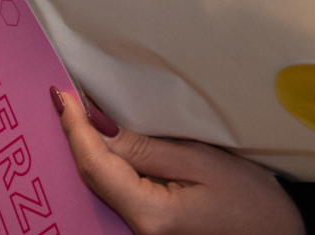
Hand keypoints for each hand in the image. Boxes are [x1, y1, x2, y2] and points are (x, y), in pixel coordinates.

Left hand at [51, 87, 302, 234]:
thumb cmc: (254, 203)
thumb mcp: (202, 161)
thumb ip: (146, 146)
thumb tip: (97, 124)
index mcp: (149, 214)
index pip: (95, 165)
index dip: (74, 128)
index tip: (60, 93)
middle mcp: (139, 230)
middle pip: (92, 178)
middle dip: (74, 137)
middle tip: (61, 96)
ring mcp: (144, 232)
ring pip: (100, 186)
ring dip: (86, 150)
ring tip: (75, 113)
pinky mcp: (151, 228)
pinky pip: (116, 194)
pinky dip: (104, 166)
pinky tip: (99, 144)